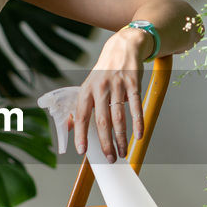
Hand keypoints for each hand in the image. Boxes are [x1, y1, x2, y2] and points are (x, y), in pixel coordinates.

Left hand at [74, 28, 146, 162]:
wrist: (122, 48)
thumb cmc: (104, 72)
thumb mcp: (88, 86)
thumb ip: (79, 107)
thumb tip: (68, 127)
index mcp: (86, 91)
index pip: (80, 116)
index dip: (80, 135)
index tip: (82, 151)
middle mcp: (100, 89)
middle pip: (101, 121)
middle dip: (105, 143)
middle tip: (109, 158)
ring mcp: (117, 86)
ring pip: (119, 117)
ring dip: (121, 138)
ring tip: (122, 152)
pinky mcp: (133, 84)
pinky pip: (136, 106)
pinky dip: (138, 122)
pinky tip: (138, 135)